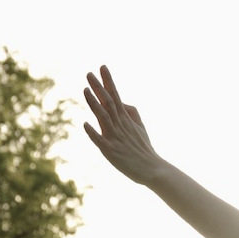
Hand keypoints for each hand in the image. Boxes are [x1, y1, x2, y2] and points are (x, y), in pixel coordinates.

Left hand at [83, 66, 166, 184]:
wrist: (153, 169)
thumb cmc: (144, 149)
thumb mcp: (140, 127)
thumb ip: (131, 112)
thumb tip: (121, 100)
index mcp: (126, 119)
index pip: (115, 96)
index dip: (108, 81)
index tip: (102, 67)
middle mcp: (120, 125)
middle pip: (108, 103)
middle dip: (98, 88)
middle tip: (89, 74)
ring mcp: (115, 138)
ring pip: (104, 118)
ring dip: (94, 104)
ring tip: (86, 90)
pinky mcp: (111, 151)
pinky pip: (100, 141)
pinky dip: (93, 132)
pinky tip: (85, 124)